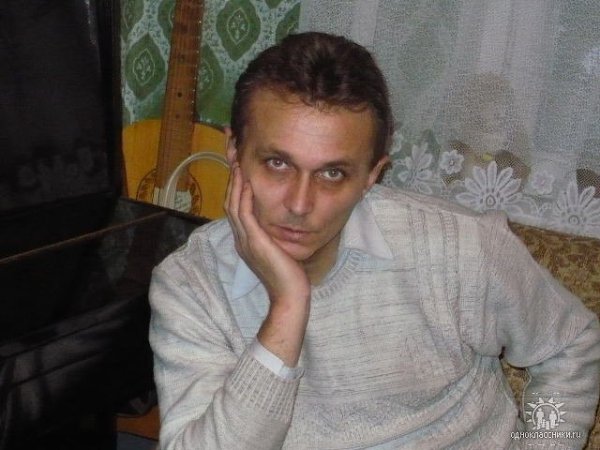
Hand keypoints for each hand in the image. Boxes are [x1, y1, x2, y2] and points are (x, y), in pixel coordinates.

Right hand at [225, 164, 309, 365]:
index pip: (237, 206)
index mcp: (246, 240)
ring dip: (235, 179)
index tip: (240, 163)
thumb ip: (277, 236)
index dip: (236, 184)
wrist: (290, 298)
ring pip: (233, 203)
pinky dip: (243, 194)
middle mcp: (241, 238)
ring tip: (236, 157)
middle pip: (230, 200)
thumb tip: (284, 223)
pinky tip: (246, 178)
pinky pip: (244, 212)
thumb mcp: (281, 251)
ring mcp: (245, 240)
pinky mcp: (254, 242)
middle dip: (232, 175)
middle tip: (232, 152)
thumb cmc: (291, 277)